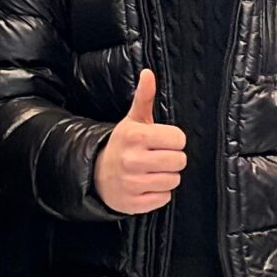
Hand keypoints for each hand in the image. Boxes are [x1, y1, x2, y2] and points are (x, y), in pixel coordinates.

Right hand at [91, 69, 186, 214]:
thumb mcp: (133, 120)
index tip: (163, 141)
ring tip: (153, 171)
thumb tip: (148, 72)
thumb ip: (144, 97)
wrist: (97, 174)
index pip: (178, 139)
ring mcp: (132, 183)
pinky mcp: (134, 203)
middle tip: (159, 157)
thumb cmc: (124, 144)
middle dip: (173, 159)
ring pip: (173, 181)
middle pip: (179, 161)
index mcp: (135, 136)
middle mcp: (132, 160)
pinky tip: (147, 185)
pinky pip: (164, 198)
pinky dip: (159, 194)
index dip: (174, 140)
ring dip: (167, 176)